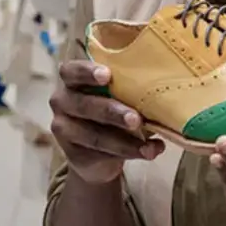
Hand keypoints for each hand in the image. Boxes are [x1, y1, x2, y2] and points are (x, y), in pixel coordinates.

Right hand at [49, 60, 164, 183]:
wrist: (98, 154)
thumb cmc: (111, 110)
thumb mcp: (117, 96)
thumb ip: (128, 89)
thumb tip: (163, 89)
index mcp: (72, 80)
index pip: (72, 71)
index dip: (87, 72)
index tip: (107, 75)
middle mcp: (62, 102)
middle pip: (84, 105)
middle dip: (112, 112)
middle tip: (136, 119)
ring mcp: (64, 129)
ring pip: (94, 136)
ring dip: (125, 142)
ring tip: (149, 146)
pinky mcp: (72, 154)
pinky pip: (101, 154)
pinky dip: (130, 153)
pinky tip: (150, 151)